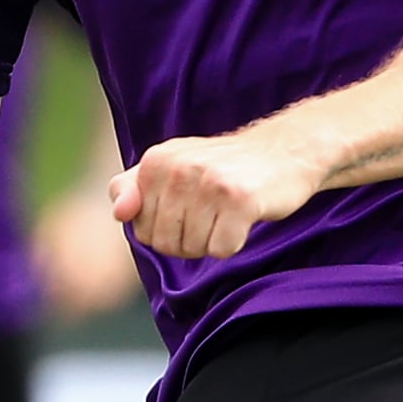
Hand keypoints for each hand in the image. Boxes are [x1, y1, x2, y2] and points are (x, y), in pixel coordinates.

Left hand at [112, 125, 320, 260]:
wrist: (284, 151)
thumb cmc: (223, 168)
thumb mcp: (172, 168)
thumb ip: (133, 188)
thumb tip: (118, 213)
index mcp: (155, 162)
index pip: (142, 230)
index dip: (167, 231)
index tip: (190, 208)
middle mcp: (177, 169)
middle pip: (166, 244)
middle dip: (189, 240)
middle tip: (213, 212)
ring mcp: (208, 183)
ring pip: (194, 249)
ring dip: (213, 241)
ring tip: (228, 212)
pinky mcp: (239, 200)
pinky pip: (222, 250)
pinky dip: (235, 243)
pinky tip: (245, 217)